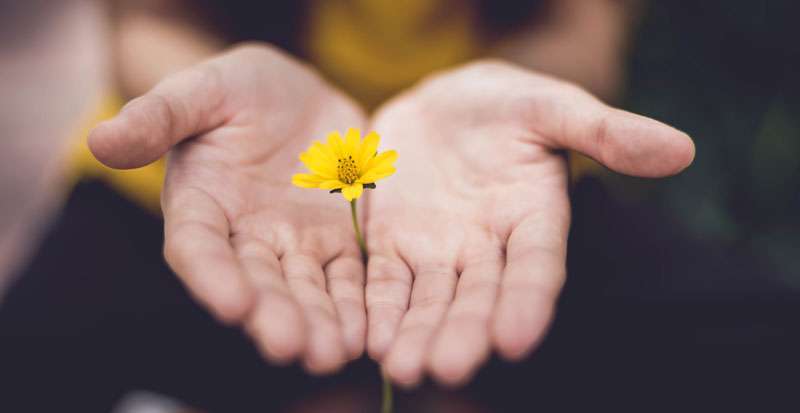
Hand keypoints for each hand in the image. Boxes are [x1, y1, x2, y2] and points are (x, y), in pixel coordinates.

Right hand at [89, 44, 367, 373]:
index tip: (233, 304)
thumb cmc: (237, 90)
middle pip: (257, 283)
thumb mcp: (201, 90)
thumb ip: (159, 115)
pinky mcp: (338, 240)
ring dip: (319, 323)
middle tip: (292, 347)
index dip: (213, 276)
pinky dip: (356, 305)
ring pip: (306, 290)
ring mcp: (294, 243)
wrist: (295, 95)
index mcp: (201, 205)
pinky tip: (366, 332)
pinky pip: (348, 277)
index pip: (199, 248)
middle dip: (274, 315)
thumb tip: (100, 139)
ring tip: (333, 352)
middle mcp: (244, 237)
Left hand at [364, 61, 694, 386]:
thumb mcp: (552, 106)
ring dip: (417, 334)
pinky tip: (369, 340)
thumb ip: (605, 130)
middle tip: (448, 369)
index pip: (536, 267)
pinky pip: (384, 282)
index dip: (528, 301)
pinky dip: (379, 309)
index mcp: (534, 218)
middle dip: (464, 333)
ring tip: (403, 368)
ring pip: (429, 300)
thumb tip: (681, 150)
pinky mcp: (393, 245)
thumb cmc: (506, 105)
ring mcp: (438, 251)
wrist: (442, 104)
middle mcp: (488, 247)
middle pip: (478, 297)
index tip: (516, 340)